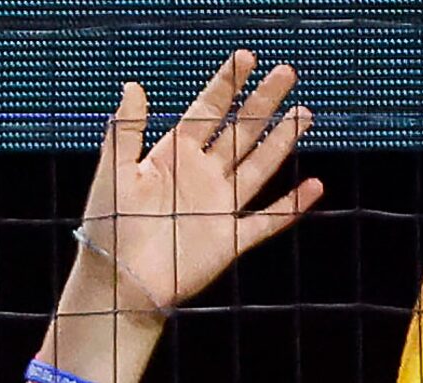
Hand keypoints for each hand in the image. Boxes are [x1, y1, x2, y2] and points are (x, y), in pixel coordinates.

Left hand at [75, 53, 319, 317]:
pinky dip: (290, 206)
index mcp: (173, 157)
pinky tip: (314, 186)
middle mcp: (201, 177)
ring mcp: (218, 207)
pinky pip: (266, 221)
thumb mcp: (113, 173)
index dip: (226, 85)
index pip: (207, 112)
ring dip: (281, 141)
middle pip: (240, 131)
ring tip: (304, 114)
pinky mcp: (229, 240)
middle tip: (287, 73)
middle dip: (263, 102)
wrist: (118, 283)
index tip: (245, 58)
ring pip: (258, 166)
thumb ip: (125, 130)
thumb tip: (132, 86)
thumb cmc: (108, 229)